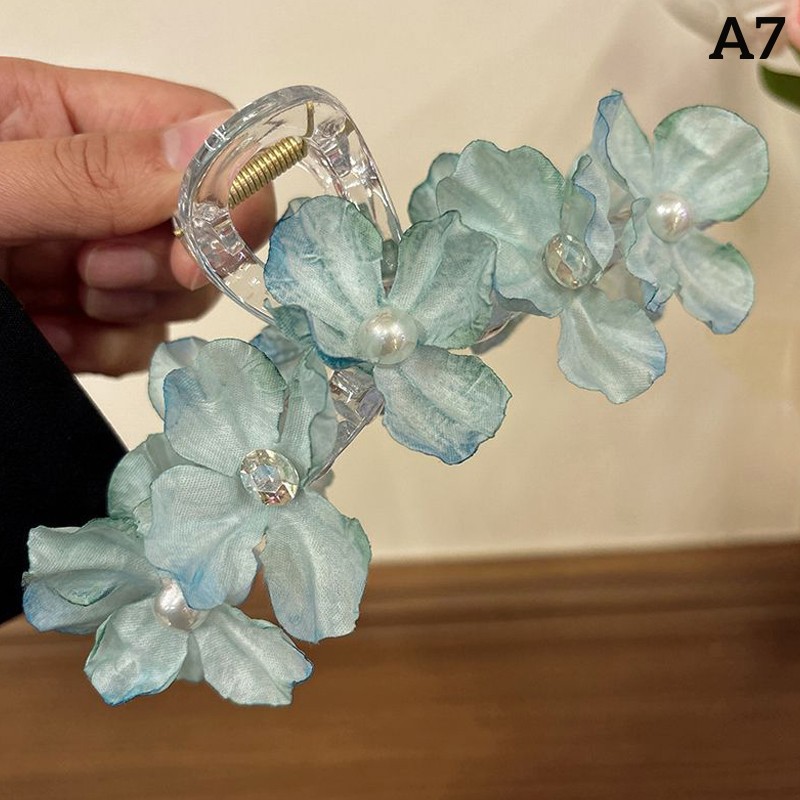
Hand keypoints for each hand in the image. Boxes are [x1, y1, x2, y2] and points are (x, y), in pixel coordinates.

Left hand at [0, 58, 274, 374]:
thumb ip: (93, 169)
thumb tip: (217, 147)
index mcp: (64, 118)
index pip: (200, 132)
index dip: (228, 189)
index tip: (197, 245)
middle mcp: (94, 188)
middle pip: (209, 222)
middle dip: (170, 262)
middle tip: (98, 272)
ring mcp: (95, 255)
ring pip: (184, 291)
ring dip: (138, 309)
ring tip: (65, 305)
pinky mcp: (89, 317)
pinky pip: (144, 341)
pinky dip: (110, 352)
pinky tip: (56, 339)